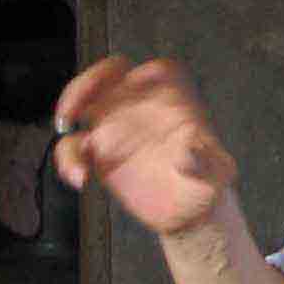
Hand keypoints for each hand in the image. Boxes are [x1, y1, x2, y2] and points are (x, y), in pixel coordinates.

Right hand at [52, 56, 241, 238]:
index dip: (142, 75)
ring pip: (83, 105)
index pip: (155, 71)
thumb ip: (205, 159)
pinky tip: (80, 178)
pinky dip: (70, 159)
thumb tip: (190, 149)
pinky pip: (75, 147)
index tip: (132, 90)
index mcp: (171, 100)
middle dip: (86, 83)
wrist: (190, 212)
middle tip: (75, 107)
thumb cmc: (207, 182)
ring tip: (68, 136)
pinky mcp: (100, 155)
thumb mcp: (215, 172)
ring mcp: (117, 128)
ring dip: (68, 113)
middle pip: (107, 76)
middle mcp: (140, 107)